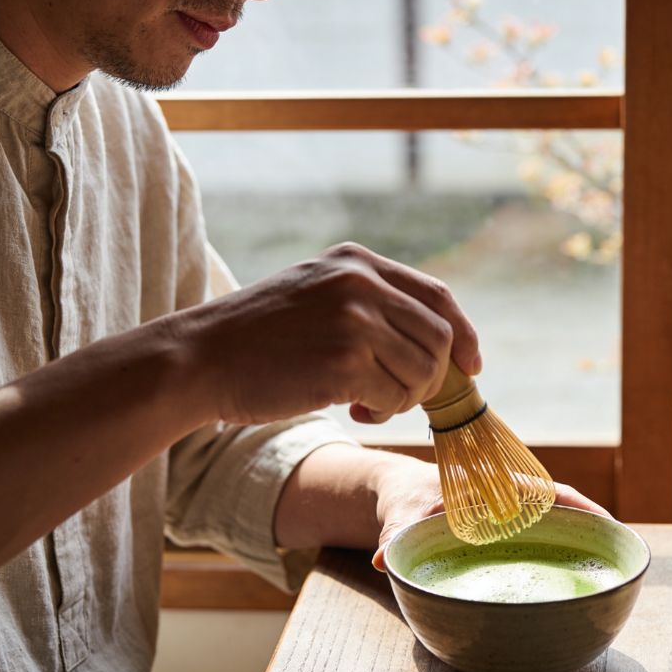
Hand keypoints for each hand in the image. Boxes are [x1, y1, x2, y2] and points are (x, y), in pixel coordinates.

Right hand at [176, 242, 480, 425]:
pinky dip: (382, 410)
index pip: (437, 296)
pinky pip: (395, 396)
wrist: (200, 358)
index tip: (471, 367)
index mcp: (357, 261)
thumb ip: (369, 303)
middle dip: (431, 376)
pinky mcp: (344, 360)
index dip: (464, 334)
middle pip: (439, 337)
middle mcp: (361, 282)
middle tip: (397, 395)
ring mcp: (354, 319)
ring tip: (365, 401)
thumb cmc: (257, 337)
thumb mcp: (316, 294)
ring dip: (403, 397)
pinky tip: (350, 408)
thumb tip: (437, 343)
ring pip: (422, 371)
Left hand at [370, 460, 612, 571]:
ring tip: (608, 572)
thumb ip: (394, 537)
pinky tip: (571, 579)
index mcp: (495, 487)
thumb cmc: (404, 498)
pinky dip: (559, 553)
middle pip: (563, 511)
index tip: (609, 524)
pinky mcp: (506, 534)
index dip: (582, 507)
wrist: (396, 492)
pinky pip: (539, 541)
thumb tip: (383, 560)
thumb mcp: (399, 515)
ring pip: (556, 528)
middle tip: (619, 557)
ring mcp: (511, 518)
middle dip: (593, 530)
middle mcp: (510, 501)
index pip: (549, 493)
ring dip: (580, 544)